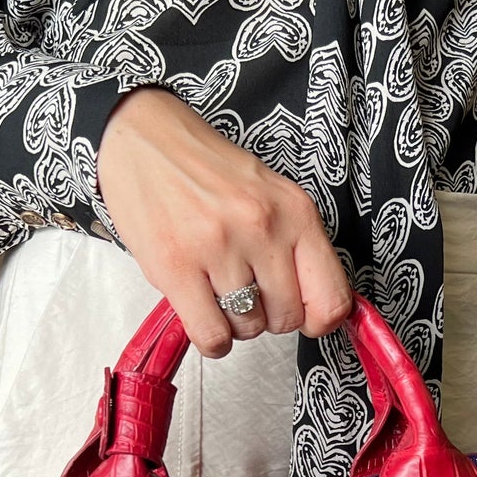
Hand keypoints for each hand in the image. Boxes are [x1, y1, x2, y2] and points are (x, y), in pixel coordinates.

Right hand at [95, 87, 351, 355]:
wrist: (145, 138)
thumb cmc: (208, 170)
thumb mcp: (270, 196)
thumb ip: (297, 247)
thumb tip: (317, 309)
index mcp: (295, 211)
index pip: (332, 297)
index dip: (320, 320)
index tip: (306, 317)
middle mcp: (262, 228)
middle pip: (287, 318)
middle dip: (270, 316)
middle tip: (249, 294)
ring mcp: (218, 247)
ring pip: (248, 328)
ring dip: (236, 323)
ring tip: (220, 294)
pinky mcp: (175, 266)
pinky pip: (211, 334)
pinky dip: (212, 338)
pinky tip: (204, 316)